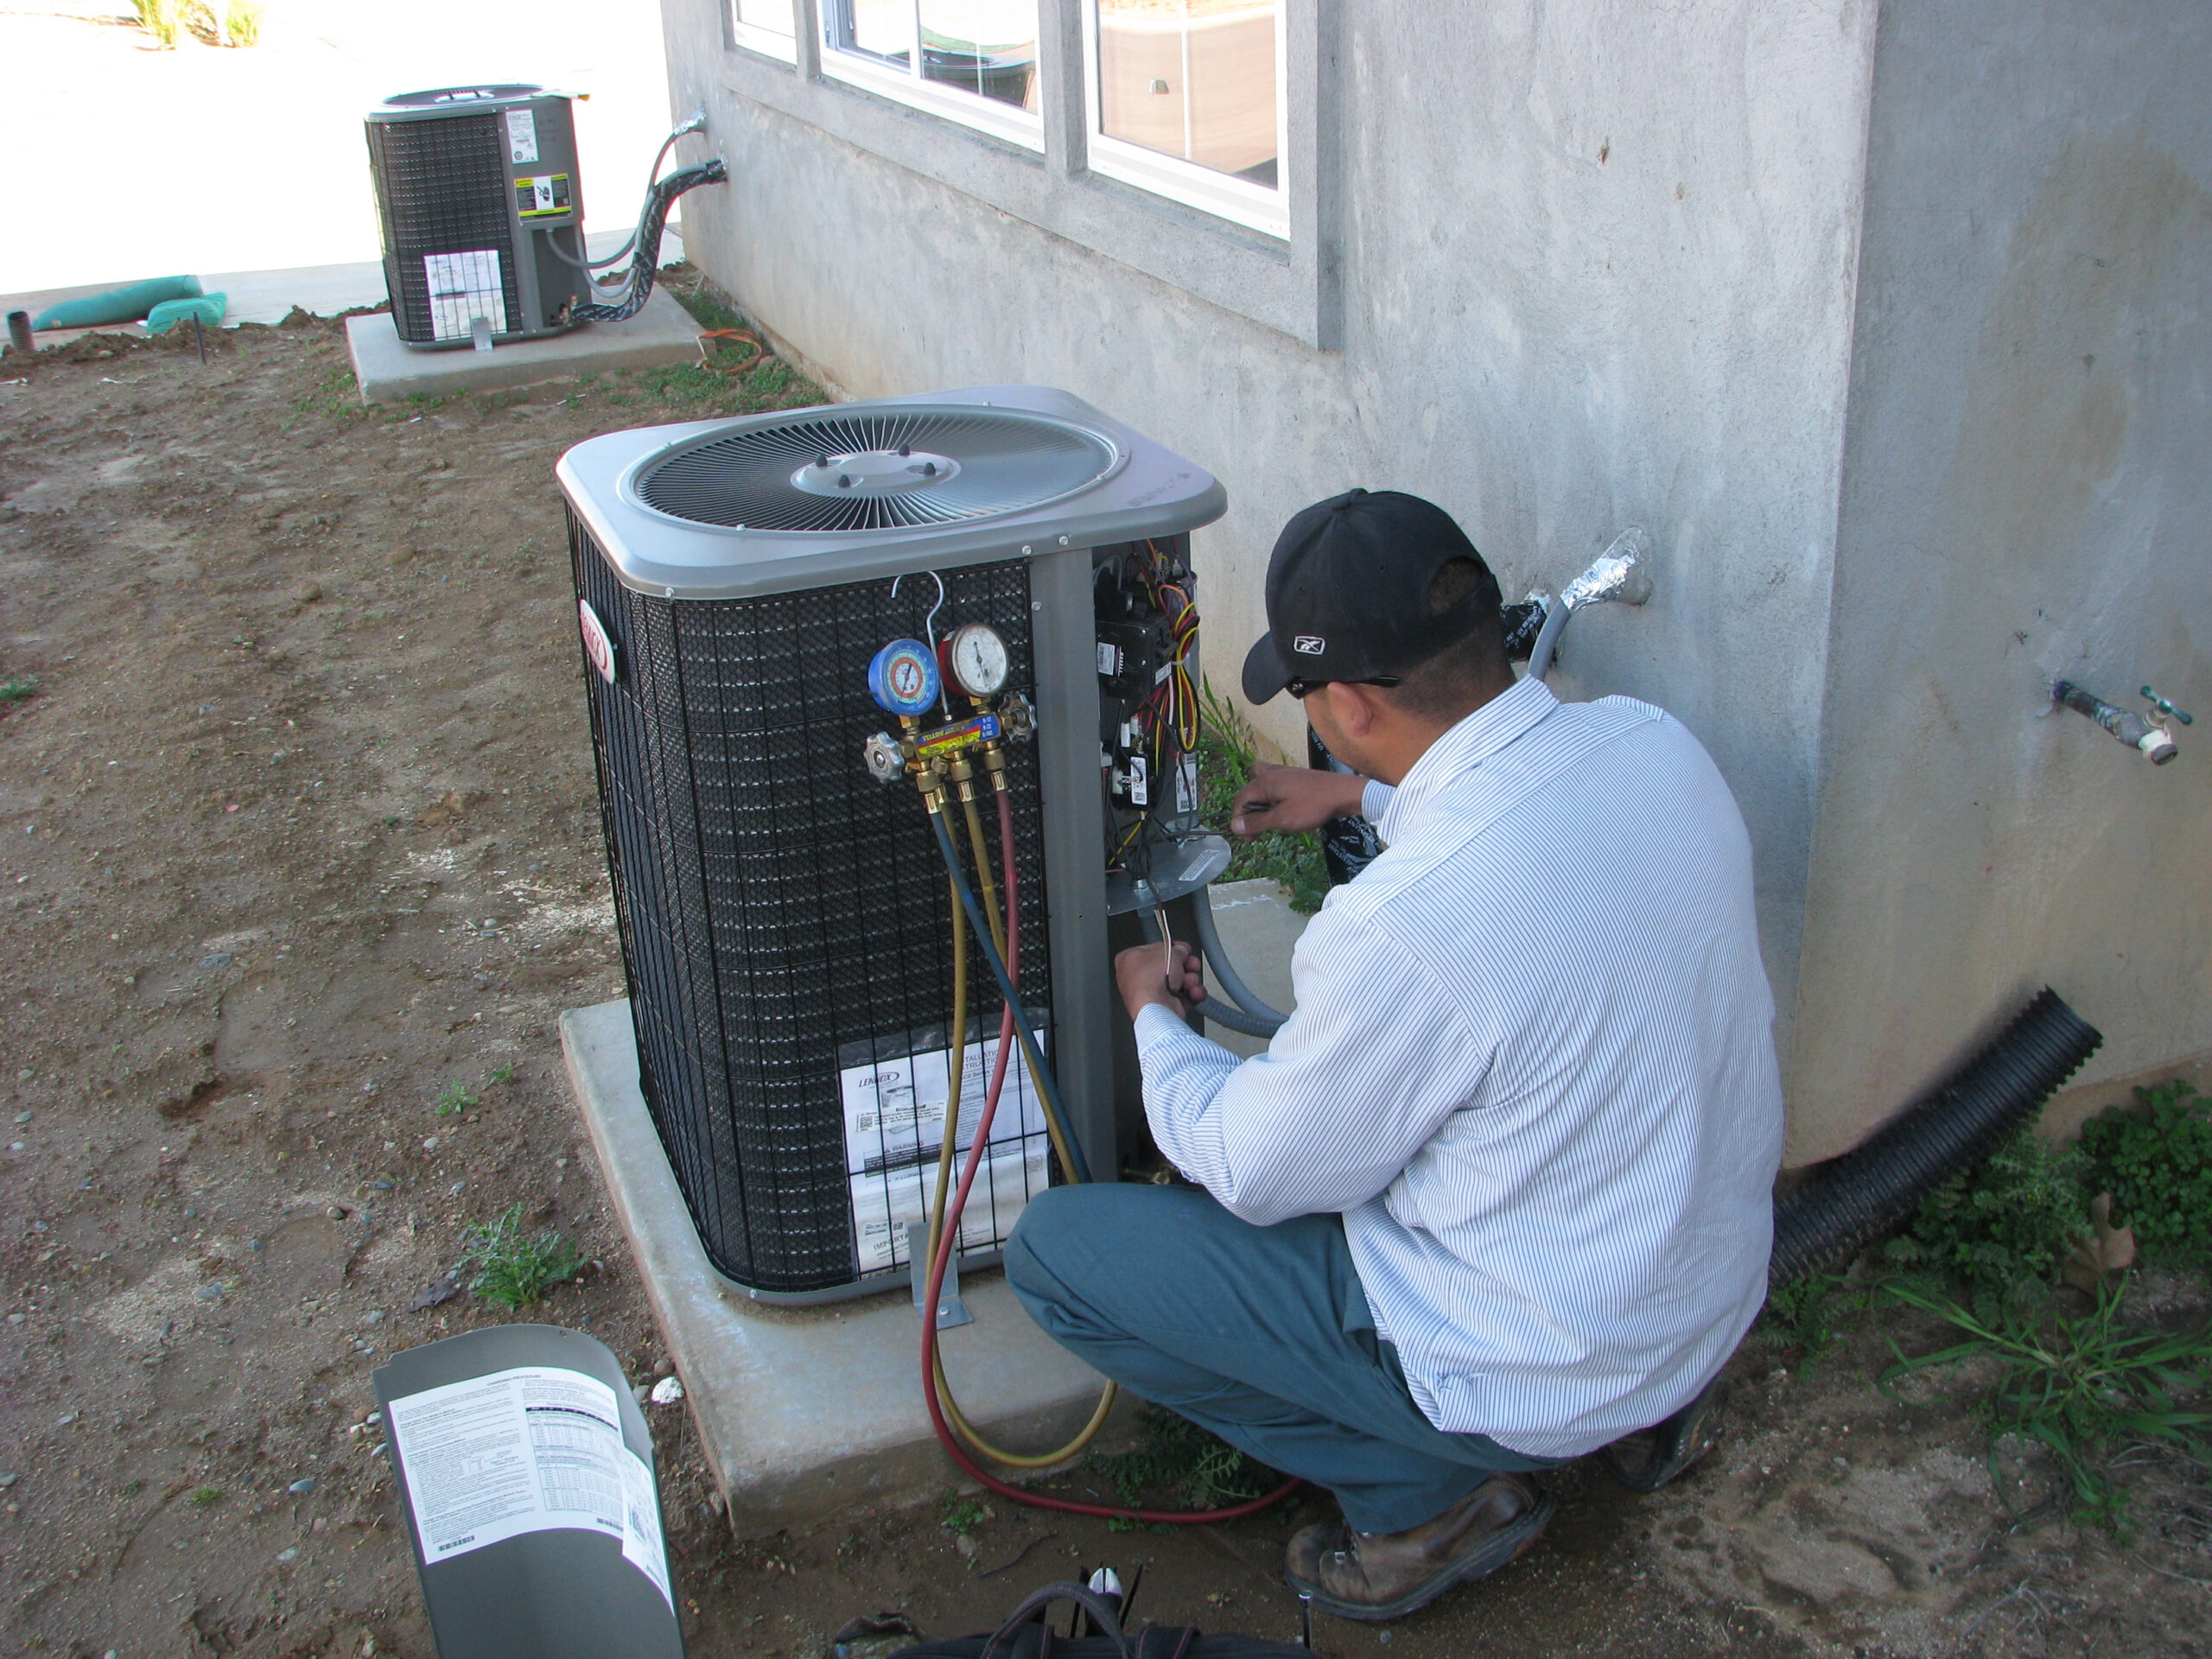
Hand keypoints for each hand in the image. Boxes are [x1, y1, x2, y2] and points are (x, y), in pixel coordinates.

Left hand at [1115, 940, 1206, 1021]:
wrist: (1155, 1009)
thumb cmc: (1150, 981)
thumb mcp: (1165, 951)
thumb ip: (1175, 948)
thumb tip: (1180, 950)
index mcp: (1129, 959)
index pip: (1154, 949)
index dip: (1172, 948)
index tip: (1183, 949)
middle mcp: (1137, 977)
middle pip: (1170, 966)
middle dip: (1185, 966)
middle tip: (1191, 965)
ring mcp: (1151, 993)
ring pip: (1179, 981)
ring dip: (1190, 980)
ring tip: (1189, 982)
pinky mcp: (1164, 1006)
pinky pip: (1184, 996)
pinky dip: (1192, 994)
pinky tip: (1193, 992)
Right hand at [1229, 764, 1366, 837]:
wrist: (1343, 793)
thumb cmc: (1313, 806)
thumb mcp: (1283, 819)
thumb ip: (1257, 822)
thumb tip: (1234, 826)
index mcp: (1264, 782)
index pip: (1240, 800)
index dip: (1240, 821)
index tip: (1250, 838)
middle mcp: (1270, 773)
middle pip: (1248, 791)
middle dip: (1249, 812)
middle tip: (1258, 831)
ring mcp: (1282, 772)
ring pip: (1259, 783)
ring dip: (1258, 801)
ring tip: (1267, 816)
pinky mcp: (1293, 776)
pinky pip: (1272, 783)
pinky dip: (1271, 795)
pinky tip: (1281, 807)